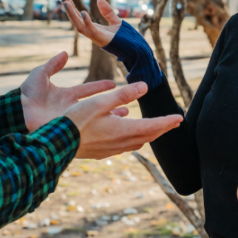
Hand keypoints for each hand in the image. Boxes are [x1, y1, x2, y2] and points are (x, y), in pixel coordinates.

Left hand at [20, 51, 126, 131]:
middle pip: (94, 105)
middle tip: (126, 105)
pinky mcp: (70, 127)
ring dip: (109, 115)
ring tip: (125, 115)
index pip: (87, 89)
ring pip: (94, 116)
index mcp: (65, 95)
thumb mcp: (41, 75)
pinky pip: (88, 126)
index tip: (113, 83)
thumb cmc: (27, 94)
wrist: (19, 113)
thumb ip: (53, 65)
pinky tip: (113, 128)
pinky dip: (100, 126)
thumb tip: (65, 53)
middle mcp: (70, 108)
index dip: (99, 86)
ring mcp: (71, 118)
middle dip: (110, 104)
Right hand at [61, 0, 120, 47]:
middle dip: (68, 9)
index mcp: (94, 28)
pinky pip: (91, 30)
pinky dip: (86, 22)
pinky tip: (83, 12)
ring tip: (66, 3)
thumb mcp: (116, 21)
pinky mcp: (102, 38)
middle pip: (76, 21)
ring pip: (79, 26)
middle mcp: (92, 33)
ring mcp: (96, 36)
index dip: (72, 7)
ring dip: (72, 15)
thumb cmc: (125, 38)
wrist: (135, 50)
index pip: (79, 17)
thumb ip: (107, 11)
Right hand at [65, 81, 183, 158]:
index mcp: (124, 130)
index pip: (153, 126)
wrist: (57, 143)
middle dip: (162, 128)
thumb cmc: (76, 120)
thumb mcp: (100, 102)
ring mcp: (112, 150)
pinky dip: (132, 138)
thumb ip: (123, 94)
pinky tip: (126, 131)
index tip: (179, 118)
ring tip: (153, 128)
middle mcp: (121, 142)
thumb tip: (144, 86)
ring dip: (148, 134)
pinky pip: (124, 145)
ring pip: (137, 142)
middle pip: (148, 136)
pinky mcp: (102, 152)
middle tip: (173, 123)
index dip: (167, 121)